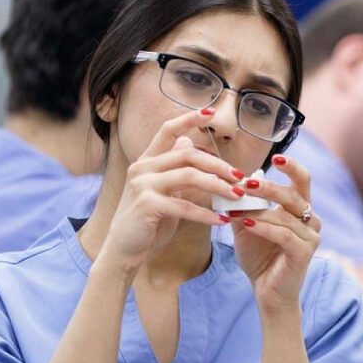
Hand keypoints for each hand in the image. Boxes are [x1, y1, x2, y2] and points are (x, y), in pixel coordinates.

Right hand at [99, 109, 239, 273]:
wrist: (123, 251)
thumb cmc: (147, 222)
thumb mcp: (163, 191)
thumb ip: (175, 169)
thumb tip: (189, 142)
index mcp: (147, 161)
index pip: (167, 130)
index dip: (189, 119)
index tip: (212, 112)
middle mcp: (142, 168)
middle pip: (187, 154)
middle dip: (218, 164)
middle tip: (240, 177)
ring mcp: (142, 185)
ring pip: (189, 176)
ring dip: (218, 186)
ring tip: (236, 196)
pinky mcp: (147, 205)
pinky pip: (185, 205)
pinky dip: (206, 214)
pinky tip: (222, 221)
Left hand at [227, 155, 320, 310]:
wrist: (267, 292)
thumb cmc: (259, 257)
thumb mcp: (247, 224)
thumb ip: (243, 203)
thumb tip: (233, 177)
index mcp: (301, 210)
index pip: (303, 180)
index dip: (292, 166)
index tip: (277, 156)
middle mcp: (311, 220)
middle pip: (294, 194)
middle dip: (268, 186)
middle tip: (244, 182)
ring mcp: (311, 237)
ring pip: (285, 215)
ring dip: (258, 209)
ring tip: (235, 208)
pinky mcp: (304, 253)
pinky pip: (283, 234)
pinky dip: (263, 227)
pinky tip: (245, 223)